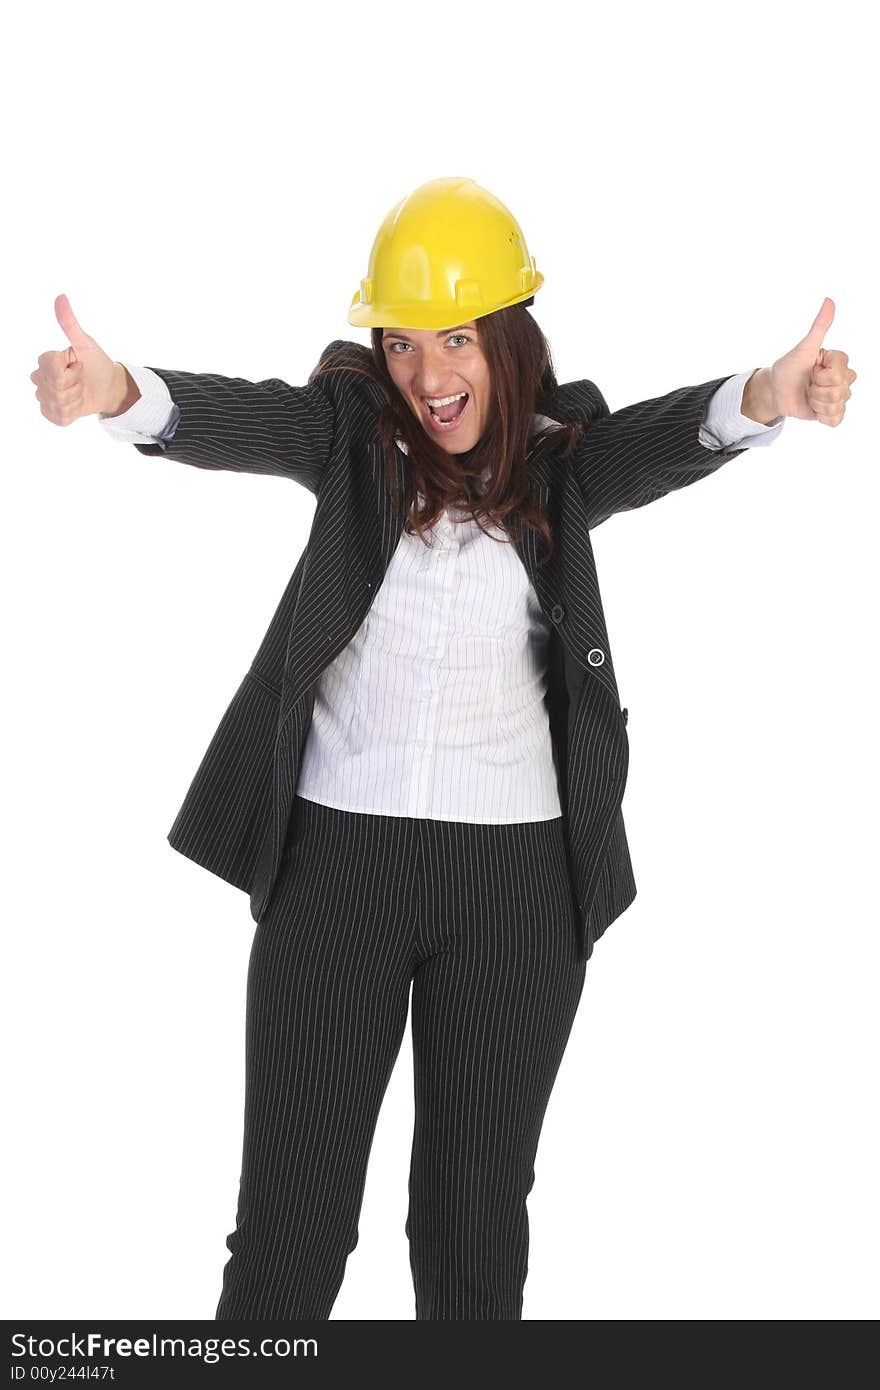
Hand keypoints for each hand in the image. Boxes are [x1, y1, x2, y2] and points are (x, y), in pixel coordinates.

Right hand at [30, 294, 126, 424]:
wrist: (110, 387)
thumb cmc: (97, 363)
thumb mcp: (85, 343)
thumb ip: (69, 323)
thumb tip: (61, 297)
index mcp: (46, 361)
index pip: (49, 364)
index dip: (70, 366)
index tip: (79, 364)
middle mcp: (40, 379)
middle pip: (53, 384)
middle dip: (74, 382)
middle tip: (81, 378)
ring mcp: (46, 398)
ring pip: (57, 401)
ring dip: (76, 397)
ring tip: (81, 391)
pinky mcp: (54, 415)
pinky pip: (58, 416)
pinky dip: (73, 412)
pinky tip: (78, 405)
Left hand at [766, 297, 856, 425]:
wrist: (776, 390)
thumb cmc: (788, 367)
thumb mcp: (804, 348)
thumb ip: (819, 326)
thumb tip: (829, 300)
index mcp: (839, 361)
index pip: (839, 374)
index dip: (821, 376)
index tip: (811, 369)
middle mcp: (843, 377)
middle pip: (840, 391)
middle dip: (817, 390)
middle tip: (808, 384)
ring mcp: (838, 395)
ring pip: (836, 405)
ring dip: (816, 403)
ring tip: (808, 395)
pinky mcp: (832, 412)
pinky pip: (836, 420)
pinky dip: (821, 416)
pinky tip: (813, 408)